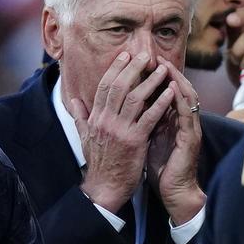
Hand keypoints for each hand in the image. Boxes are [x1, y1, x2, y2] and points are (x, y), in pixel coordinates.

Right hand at [67, 52, 174, 212]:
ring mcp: (120, 130)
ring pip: (135, 98)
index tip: (125, 55)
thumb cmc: (98, 163)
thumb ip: (80, 116)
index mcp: (95, 118)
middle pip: (119, 86)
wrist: (104, 188)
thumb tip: (73, 100)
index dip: (115, 69)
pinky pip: (149, 117)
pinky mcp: (134, 141)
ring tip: (162, 69)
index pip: (105, 87)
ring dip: (150, 81)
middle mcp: (105, 121)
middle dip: (133, 68)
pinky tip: (170, 92)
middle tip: (146, 55)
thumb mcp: (85, 137)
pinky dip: (160, 103)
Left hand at [146, 58, 204, 224]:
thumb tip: (123, 110)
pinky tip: (174, 88)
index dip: (151, 78)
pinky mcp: (191, 138)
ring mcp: (188, 128)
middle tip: (153, 56)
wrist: (173, 192)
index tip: (138, 64)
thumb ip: (139, 122)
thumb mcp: (145, 140)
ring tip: (165, 66)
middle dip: (165, 72)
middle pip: (176, 88)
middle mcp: (180, 120)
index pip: (161, 92)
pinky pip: (187, 115)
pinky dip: (181, 100)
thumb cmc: (160, 168)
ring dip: (176, 80)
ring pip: (185, 97)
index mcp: (168, 120)